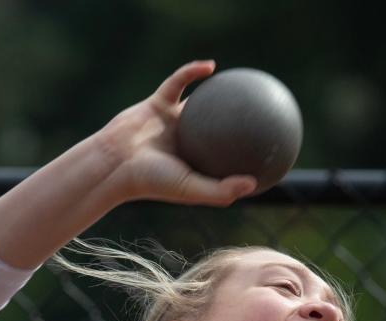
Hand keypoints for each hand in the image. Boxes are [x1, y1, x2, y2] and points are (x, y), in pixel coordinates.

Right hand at [99, 60, 257, 206]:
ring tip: (242, 82)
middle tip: (262, 115)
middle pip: (217, 131)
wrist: (116, 163)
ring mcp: (172, 121)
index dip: (246, 156)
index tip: (269, 151)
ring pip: (199, 103)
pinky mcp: (158, 102)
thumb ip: (221, 189)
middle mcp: (186, 143)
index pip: (226, 160)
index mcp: (195, 164)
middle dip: (237, 123)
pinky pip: (178, 82)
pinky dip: (191, 72)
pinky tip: (211, 66)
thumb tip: (254, 183)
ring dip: (217, 93)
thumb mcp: (191, 189)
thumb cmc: (152, 181)